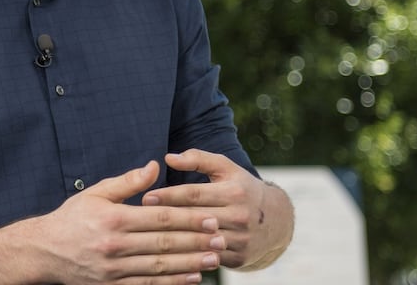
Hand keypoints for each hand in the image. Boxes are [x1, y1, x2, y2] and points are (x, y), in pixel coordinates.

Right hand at [35, 160, 226, 283]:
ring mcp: (114, 269)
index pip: (159, 218)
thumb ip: (127, 181)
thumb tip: (155, 165)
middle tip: (221, 238)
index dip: (188, 218)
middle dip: (196, 241)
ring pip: (159, 267)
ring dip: (190, 264)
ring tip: (213, 259)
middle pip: (164, 243)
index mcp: (114, 219)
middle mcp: (115, 245)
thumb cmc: (72, 218)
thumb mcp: (95, 193)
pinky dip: (171, 284)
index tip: (211, 217)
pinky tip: (191, 280)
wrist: (43, 252)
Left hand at [141, 150, 293, 269]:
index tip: (146, 196)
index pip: (195, 193)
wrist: (277, 221)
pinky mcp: (238, 258)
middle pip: (194, 218)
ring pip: (200, 241)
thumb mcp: (226, 168)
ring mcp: (240, 239)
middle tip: (139, 218)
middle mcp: (238, 215)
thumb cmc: (242, 188)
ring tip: (147, 239)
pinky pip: (207, 259)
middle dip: (165, 218)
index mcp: (233, 191)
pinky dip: (187, 258)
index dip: (169, 195)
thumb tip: (169, 157)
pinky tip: (166, 257)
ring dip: (173, 241)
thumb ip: (198, 158)